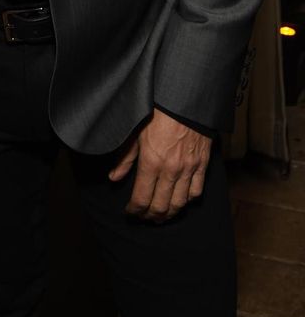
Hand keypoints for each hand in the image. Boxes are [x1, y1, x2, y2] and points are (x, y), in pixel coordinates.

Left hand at [108, 107, 211, 221]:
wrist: (185, 99)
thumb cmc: (157, 111)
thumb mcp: (135, 132)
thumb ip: (125, 158)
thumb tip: (113, 177)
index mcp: (151, 162)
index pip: (141, 198)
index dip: (134, 211)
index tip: (129, 212)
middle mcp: (170, 170)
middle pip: (160, 207)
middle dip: (149, 217)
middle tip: (143, 217)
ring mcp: (188, 169)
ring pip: (179, 204)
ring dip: (168, 214)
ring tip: (160, 216)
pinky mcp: (202, 165)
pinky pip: (196, 192)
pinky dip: (187, 201)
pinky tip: (179, 201)